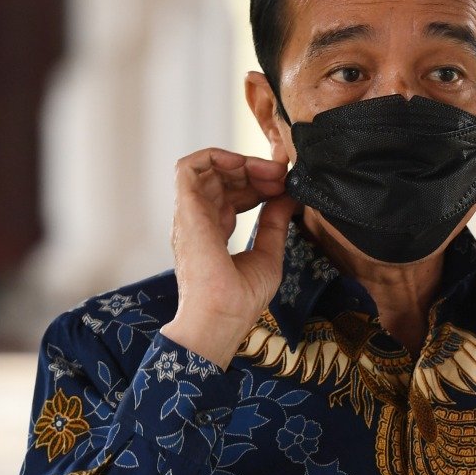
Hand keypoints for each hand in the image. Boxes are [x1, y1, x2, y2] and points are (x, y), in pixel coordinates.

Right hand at [159, 148, 294, 368]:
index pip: (234, 195)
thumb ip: (275, 224)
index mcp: (215, 232)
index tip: (285, 185)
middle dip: (254, 169)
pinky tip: (243, 164)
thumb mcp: (268, 255)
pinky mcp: (187, 210)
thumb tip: (288, 197)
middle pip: (222, 179)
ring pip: (207, 169)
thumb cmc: (239, 300)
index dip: (259, 184)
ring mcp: (191, 215)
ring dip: (240, 162)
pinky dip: (216, 156)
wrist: (222, 318)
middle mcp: (199, 221)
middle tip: (282, 175)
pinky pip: (188, 168)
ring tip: (270, 172)